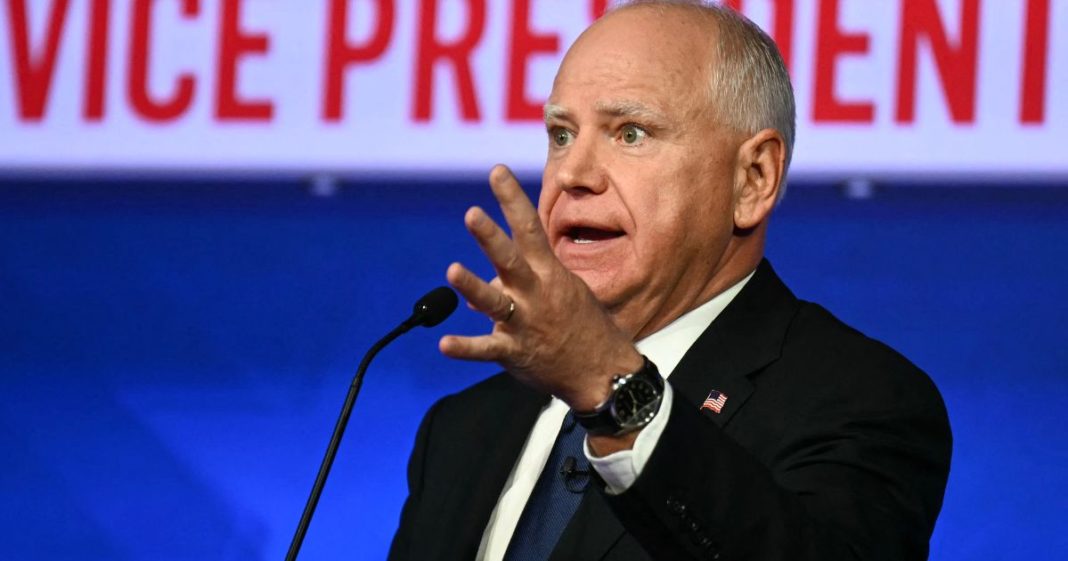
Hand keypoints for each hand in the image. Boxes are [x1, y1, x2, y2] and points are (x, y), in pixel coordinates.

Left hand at [440, 165, 643, 410]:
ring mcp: (525, 323)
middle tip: (472, 214)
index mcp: (547, 272)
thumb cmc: (579, 323)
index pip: (529, 228)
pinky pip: (486, 350)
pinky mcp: (515, 352)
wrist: (601, 370)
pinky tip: (443, 344)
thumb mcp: (556, 293)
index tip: (497, 171)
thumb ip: (515, 284)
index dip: (512, 199)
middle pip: (510, 260)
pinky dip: (464, 347)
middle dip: (491, 237)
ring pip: (495, 302)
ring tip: (452, 271)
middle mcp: (535, 293)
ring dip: (474, 286)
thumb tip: (481, 287)